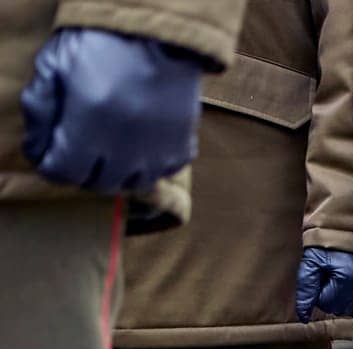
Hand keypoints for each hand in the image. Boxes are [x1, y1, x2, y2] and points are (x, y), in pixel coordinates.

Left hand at [21, 28, 206, 193]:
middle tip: (82, 148)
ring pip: (134, 183)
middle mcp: (125, 146)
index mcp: (89, 125)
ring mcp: (158, 148)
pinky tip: (144, 145)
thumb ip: (39, 104)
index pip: (62, 172)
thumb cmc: (102, 42)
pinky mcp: (183, 142)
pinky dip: (153, 164)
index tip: (52, 149)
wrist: (158, 30)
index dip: (51, 162)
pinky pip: (166, 171)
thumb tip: (39, 143)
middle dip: (85, 169)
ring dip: (120, 172)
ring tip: (113, 152)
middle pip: (99, 183)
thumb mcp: (55, 62)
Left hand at [295, 247, 352, 321]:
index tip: (324, 272)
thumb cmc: (335, 235)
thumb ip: (306, 287)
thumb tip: (303, 315)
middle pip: (342, 309)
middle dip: (334, 295)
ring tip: (347, 277)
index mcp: (348, 276)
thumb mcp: (313, 257)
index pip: (326, 303)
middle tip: (335, 272)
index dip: (320, 289)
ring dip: (349, 299)